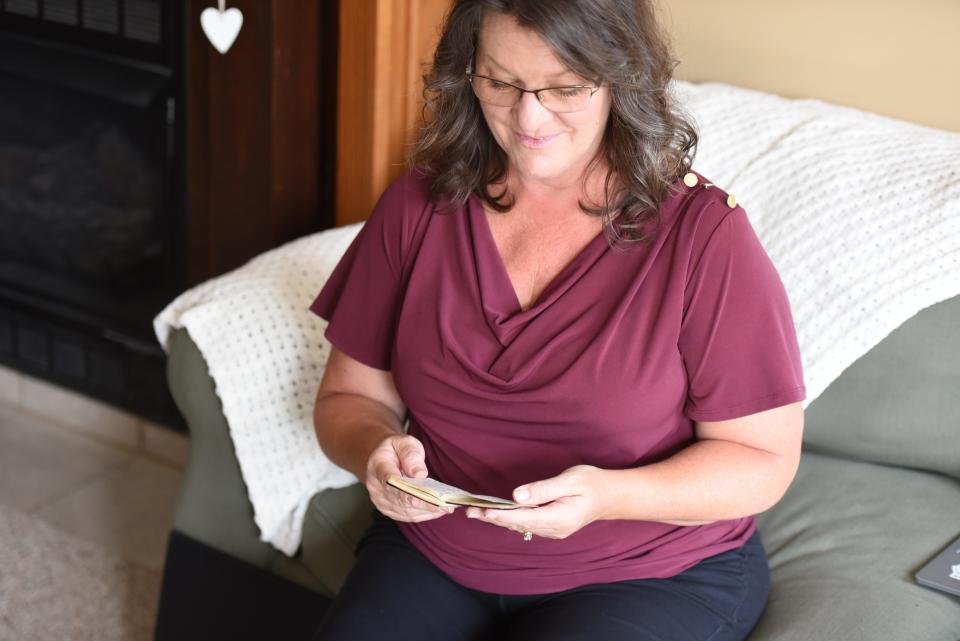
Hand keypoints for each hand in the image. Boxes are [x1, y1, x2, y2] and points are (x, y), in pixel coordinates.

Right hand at [365, 434, 453, 522]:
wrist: (382, 458)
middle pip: (400, 499)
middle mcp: (375, 487)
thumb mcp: (403, 442)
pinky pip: (406, 516)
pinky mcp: (387, 509)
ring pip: (404, 511)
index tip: (429, 497)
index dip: (409, 491)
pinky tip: (438, 511)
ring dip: (426, 511)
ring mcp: (380, 500)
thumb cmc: (396, 449)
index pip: (391, 481)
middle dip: (424, 503)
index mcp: (378, 466)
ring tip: (446, 508)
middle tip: (445, 505)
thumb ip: (411, 455)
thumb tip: (420, 474)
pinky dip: (423, 514)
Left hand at [464, 465, 609, 539]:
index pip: (525, 518)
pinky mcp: (552, 527)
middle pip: (519, 525)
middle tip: (469, 511)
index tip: (485, 511)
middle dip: (493, 518)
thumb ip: (543, 489)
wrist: (610, 496)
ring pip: (521, 526)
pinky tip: (497, 514)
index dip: (503, 515)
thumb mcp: (570, 480)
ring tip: (476, 512)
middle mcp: (555, 528)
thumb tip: (517, 495)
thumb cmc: (592, 484)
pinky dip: (510, 519)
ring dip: (499, 519)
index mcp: (560, 517)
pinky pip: (527, 525)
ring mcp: (553, 530)